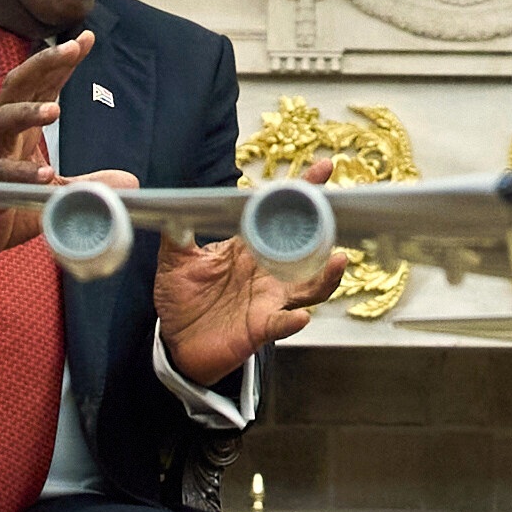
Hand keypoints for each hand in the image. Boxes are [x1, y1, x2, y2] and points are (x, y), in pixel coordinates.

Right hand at [0, 32, 94, 288]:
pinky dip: (23, 173)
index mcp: (22, 130)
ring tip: (55, 110)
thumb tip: (131, 180)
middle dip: (42, 63)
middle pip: (17, 86)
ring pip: (3, 121)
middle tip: (70, 48)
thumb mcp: (56, 192)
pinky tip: (46, 174)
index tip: (86, 39)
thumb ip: (89, 182)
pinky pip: (1, 174)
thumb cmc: (6, 206)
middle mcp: (5, 136)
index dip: (61, 62)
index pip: (42, 86)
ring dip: (28, 112)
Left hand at [151, 165, 322, 382]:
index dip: (302, 191)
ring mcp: (268, 299)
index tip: (323, 169)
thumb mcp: (175, 260)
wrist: (177, 342)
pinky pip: (281, 324)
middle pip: (306, 246)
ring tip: (336, 260)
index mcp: (249, 246)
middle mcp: (267, 270)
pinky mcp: (259, 328)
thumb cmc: (182, 298)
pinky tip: (300, 317)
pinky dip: (291, 321)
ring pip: (309, 287)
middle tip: (340, 207)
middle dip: (325, 226)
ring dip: (325, 276)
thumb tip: (172, 204)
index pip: (278, 213)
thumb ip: (176, 232)